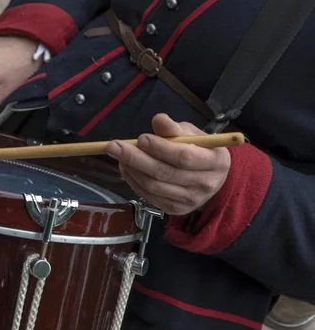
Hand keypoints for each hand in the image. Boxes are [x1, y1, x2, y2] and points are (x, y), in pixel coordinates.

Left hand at [105, 113, 230, 215]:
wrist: (212, 179)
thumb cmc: (200, 150)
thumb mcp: (192, 134)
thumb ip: (174, 128)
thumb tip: (158, 120)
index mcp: (215, 162)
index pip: (183, 157)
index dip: (160, 148)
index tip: (141, 138)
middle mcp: (205, 184)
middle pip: (164, 173)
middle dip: (136, 158)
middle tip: (114, 146)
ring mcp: (190, 200)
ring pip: (153, 186)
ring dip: (131, 169)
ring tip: (119, 155)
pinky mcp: (175, 209)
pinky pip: (149, 196)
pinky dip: (133, 181)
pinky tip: (126, 168)